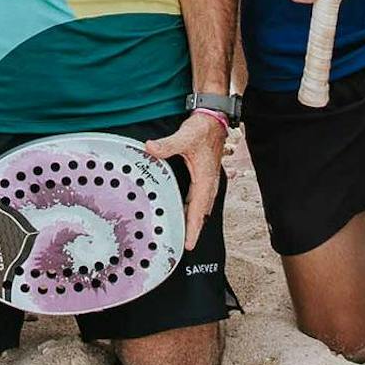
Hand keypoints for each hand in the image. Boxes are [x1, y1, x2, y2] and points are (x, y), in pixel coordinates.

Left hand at [142, 109, 228, 241]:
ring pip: (201, 206)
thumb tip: (150, 147)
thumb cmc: (202, 129)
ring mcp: (208, 180)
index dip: (193, 228)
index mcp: (205, 179)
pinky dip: (193, 208)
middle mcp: (208, 183)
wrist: (214, 120)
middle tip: (184, 245)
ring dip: (194, 220)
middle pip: (201, 213)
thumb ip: (167, 144)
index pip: (198, 210)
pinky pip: (199, 198)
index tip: (189, 244)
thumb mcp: (184, 137)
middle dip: (194, 230)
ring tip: (185, 234)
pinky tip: (185, 211)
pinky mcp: (204, 176)